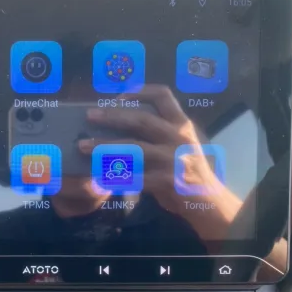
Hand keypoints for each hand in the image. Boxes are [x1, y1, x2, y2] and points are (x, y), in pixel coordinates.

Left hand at [78, 85, 241, 240]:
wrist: (208, 200)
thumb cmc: (188, 168)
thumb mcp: (182, 142)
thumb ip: (159, 130)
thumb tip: (119, 119)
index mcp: (182, 124)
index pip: (163, 95)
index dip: (139, 91)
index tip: (118, 96)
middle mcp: (178, 138)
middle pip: (141, 119)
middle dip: (112, 116)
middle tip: (90, 115)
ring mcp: (173, 160)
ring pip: (132, 148)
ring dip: (104, 146)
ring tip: (83, 145)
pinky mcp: (165, 181)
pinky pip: (132, 176)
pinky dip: (113, 175)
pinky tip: (97, 175)